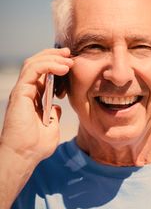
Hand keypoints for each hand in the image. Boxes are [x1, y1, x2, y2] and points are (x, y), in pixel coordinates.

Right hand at [0, 48, 73, 165]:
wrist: (25, 156)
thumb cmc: (37, 145)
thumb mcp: (51, 126)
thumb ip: (53, 114)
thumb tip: (56, 106)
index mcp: (33, 97)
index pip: (42, 73)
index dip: (55, 63)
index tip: (71, 61)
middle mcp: (26, 91)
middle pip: (37, 63)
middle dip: (54, 54)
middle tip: (69, 53)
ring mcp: (22, 91)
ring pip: (34, 63)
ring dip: (52, 57)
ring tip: (68, 59)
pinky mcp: (20, 93)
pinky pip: (33, 71)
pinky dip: (48, 65)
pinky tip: (63, 68)